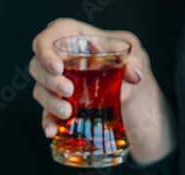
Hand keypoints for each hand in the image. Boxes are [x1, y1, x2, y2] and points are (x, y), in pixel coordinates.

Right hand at [29, 18, 175, 163]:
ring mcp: (64, 87)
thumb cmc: (138, 80)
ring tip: (68, 113)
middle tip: (68, 91)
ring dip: (49, 101)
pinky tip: (51, 130)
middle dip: (48, 79)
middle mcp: (68, 62)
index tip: (58, 66)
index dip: (47, 48)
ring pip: (40, 89)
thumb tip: (132, 72)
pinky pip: (48, 113)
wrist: (145, 117)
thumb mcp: (139, 63)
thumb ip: (136, 63)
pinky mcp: (65, 109)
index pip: (54, 34)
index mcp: (82, 41)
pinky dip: (48, 122)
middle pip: (39, 63)